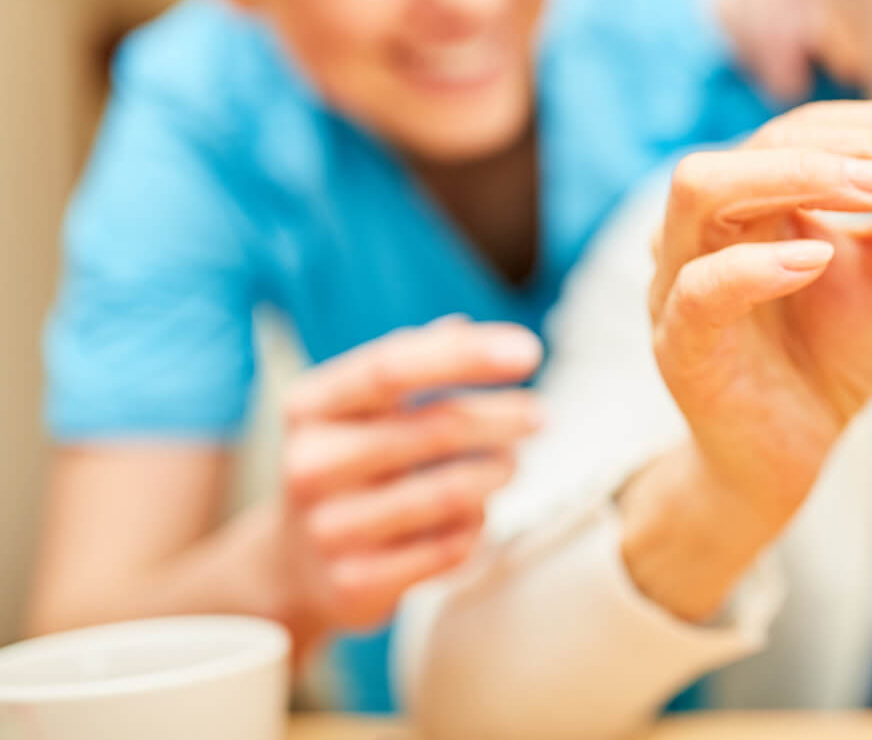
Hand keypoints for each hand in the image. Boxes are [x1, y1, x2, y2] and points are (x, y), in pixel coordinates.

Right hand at [274, 316, 541, 647]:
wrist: (293, 567)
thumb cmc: (349, 464)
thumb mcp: (362, 407)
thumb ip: (412, 362)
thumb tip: (463, 326)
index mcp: (310, 406)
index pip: (393, 367)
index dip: (466, 356)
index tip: (529, 351)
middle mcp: (310, 464)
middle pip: (436, 429)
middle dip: (503, 418)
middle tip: (541, 415)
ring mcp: (328, 528)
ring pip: (451, 492)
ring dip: (498, 473)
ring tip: (511, 464)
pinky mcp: (355, 582)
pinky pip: (450, 547)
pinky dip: (477, 526)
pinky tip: (476, 515)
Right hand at [624, 95, 871, 618]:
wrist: (783, 459)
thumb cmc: (822, 357)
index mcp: (756, 193)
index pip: (814, 128)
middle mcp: (708, 222)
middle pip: (767, 144)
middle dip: (864, 142)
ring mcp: (679, 278)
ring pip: (704, 189)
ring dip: (799, 178)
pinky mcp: (678, 343)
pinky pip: (700, 289)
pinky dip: (754, 268)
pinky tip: (819, 259)